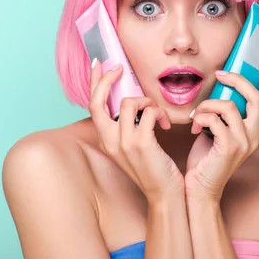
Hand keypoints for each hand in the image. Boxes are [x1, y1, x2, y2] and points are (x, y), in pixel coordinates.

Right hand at [89, 59, 183, 204]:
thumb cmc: (154, 168)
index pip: (92, 106)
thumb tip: (131, 101)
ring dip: (147, 102)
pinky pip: (148, 112)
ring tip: (157, 115)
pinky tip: (165, 125)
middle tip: (120, 68)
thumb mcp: (133, 146)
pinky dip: (159, 113)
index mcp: (106, 140)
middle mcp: (110, 141)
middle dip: (106, 79)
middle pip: (97, 101)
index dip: (94, 82)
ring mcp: (124, 142)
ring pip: (129, 102)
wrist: (165, 194)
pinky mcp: (142, 143)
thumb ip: (128, 125)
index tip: (100, 64)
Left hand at [185, 57, 258, 200]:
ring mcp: (244, 143)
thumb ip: (222, 112)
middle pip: (256, 97)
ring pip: (231, 106)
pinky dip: (202, 118)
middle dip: (238, 80)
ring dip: (209, 104)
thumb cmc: (205, 158)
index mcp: (253, 129)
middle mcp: (253, 135)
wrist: (198, 187)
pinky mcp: (230, 148)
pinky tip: (195, 126)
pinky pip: (216, 120)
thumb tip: (218, 87)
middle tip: (220, 74)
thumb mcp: (217, 129)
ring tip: (197, 113)